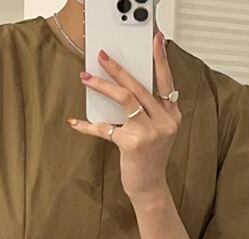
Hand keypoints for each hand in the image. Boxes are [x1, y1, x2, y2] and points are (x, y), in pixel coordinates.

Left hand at [67, 30, 180, 201]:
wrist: (149, 188)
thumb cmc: (149, 159)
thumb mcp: (157, 132)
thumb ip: (148, 111)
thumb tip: (123, 87)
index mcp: (172, 115)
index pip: (166, 82)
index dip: (161, 60)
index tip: (157, 40)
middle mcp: (164, 122)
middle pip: (139, 87)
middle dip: (118, 69)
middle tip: (102, 57)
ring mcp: (149, 133)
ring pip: (124, 100)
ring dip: (102, 87)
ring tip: (87, 78)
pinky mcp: (132, 145)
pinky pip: (106, 128)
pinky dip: (88, 125)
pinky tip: (76, 122)